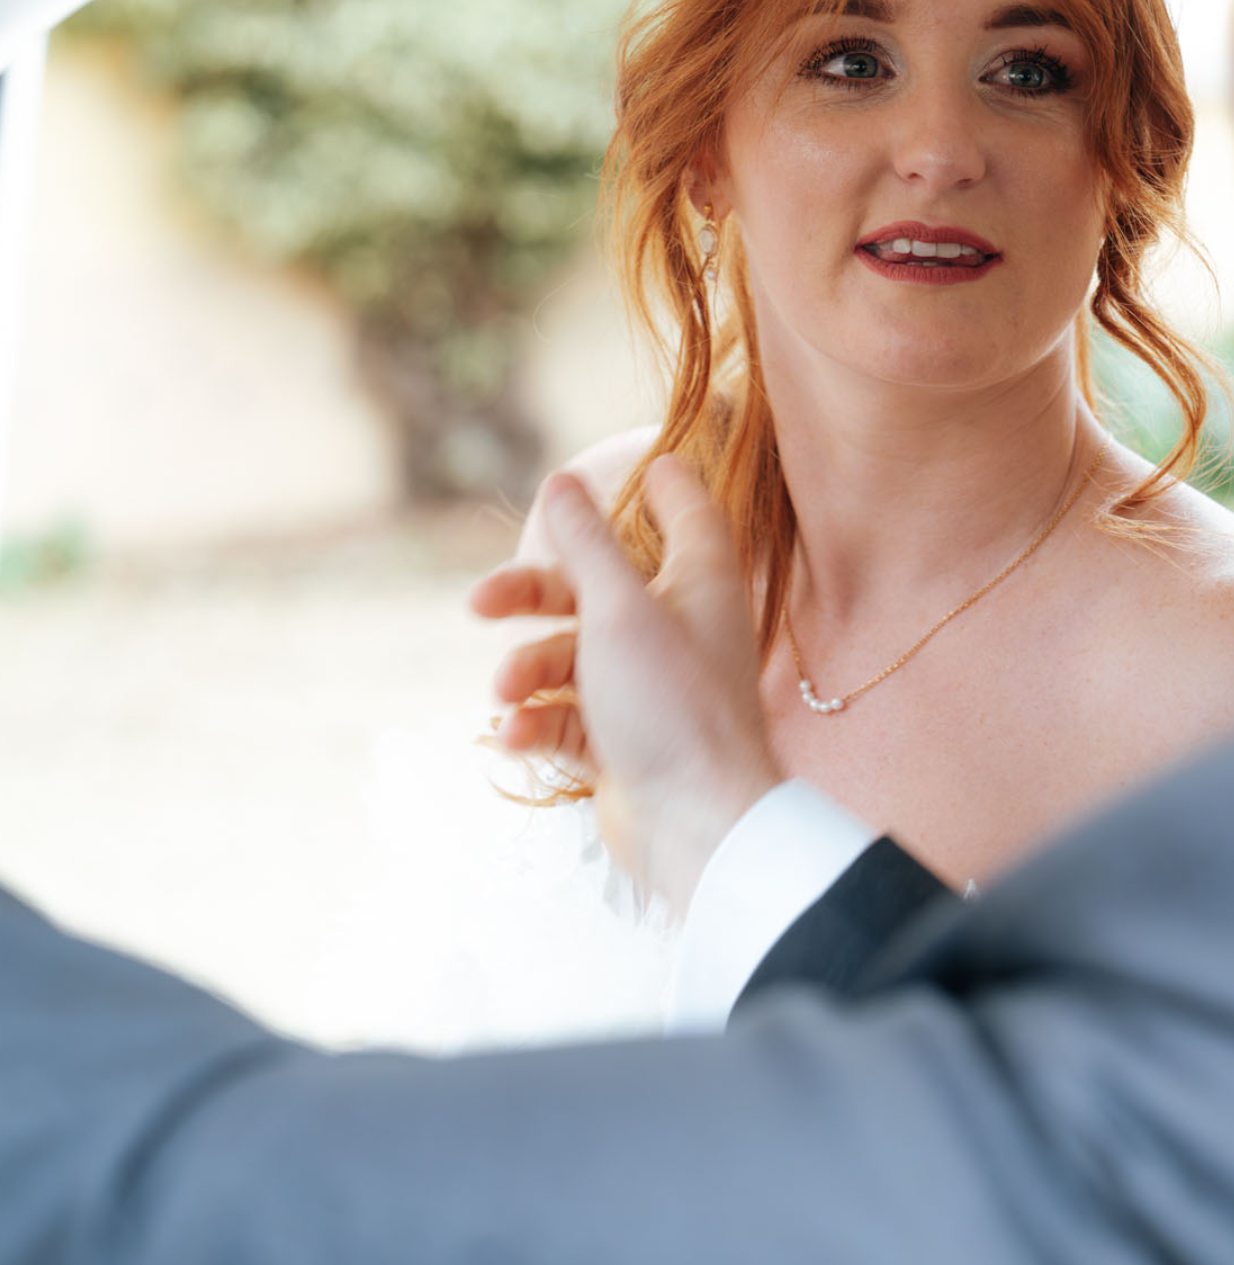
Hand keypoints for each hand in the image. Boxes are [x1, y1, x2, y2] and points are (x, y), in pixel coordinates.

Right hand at [470, 456, 780, 910]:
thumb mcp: (618, 610)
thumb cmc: (672, 707)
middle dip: (530, 597)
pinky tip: (515, 736)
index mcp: (698, 583)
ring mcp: (648, 688)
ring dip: (527, 673)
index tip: (645, 465)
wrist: (696, 827)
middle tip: (477, 605)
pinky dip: (536, 721)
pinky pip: (565, 715)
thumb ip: (586, 545)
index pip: (688, 515)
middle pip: (594, 588)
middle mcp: (677, 628)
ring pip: (569, 657)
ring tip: (507, 696)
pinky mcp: (622, 741)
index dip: (666, 487)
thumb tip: (561, 480)